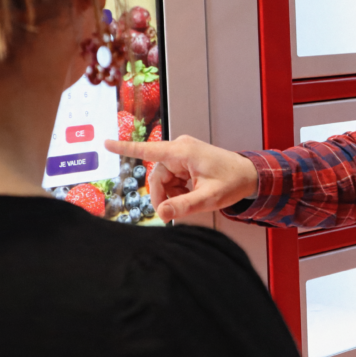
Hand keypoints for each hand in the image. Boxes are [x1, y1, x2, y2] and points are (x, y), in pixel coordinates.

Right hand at [104, 135, 257, 221]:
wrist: (249, 175)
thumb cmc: (233, 181)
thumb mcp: (209, 198)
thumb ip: (184, 206)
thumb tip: (161, 213)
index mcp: (183, 151)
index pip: (148, 149)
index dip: (125, 148)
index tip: (106, 144)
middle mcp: (180, 149)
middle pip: (157, 176)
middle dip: (163, 195)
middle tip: (174, 212)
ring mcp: (183, 154)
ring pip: (164, 180)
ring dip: (173, 194)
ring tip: (192, 199)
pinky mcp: (186, 161)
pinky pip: (172, 179)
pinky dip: (178, 190)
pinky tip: (192, 194)